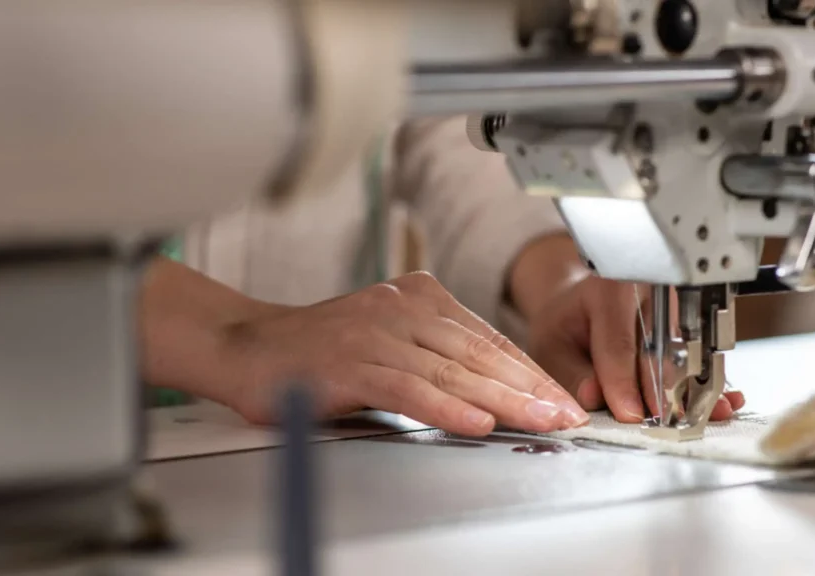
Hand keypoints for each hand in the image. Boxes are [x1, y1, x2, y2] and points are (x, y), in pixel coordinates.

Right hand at [206, 272, 589, 435]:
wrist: (247, 346)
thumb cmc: (322, 352)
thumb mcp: (391, 344)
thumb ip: (437, 359)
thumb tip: (497, 394)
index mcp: (420, 298)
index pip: (488, 339)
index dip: (530, 373)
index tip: (563, 400)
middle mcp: (403, 307)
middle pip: (479, 353)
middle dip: (529, 388)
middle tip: (567, 414)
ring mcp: (376, 332)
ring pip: (451, 369)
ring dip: (501, 399)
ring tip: (540, 420)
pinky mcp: (349, 362)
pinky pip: (407, 388)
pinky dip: (445, 407)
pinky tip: (475, 422)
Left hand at [527, 276, 744, 421]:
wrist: (584, 305)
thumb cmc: (567, 325)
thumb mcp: (552, 346)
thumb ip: (570, 372)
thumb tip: (593, 396)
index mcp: (609, 289)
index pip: (618, 342)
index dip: (623, 381)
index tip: (629, 412)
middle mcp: (650, 293)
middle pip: (659, 351)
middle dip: (661, 393)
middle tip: (664, 427)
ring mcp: (675, 308)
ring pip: (683, 357)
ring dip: (691, 393)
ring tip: (700, 419)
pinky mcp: (689, 326)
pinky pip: (698, 360)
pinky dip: (706, 386)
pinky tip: (722, 402)